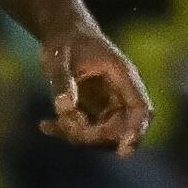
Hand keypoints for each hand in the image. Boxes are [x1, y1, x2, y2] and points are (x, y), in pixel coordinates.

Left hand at [39, 25, 152, 154]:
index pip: (141, 108)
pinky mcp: (98, 112)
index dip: (136, 130)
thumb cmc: (64, 41)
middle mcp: (122, 94)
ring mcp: (112, 105)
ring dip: (78, 136)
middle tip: (63, 126)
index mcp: (123, 75)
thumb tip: (64, 106)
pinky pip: (89, 132)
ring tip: (49, 123)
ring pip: (105, 135)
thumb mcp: (58, 57)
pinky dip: (68, 133)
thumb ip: (62, 81)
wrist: (63, 35)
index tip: (124, 151)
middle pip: (123, 129)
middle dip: (95, 136)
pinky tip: (45, 125)